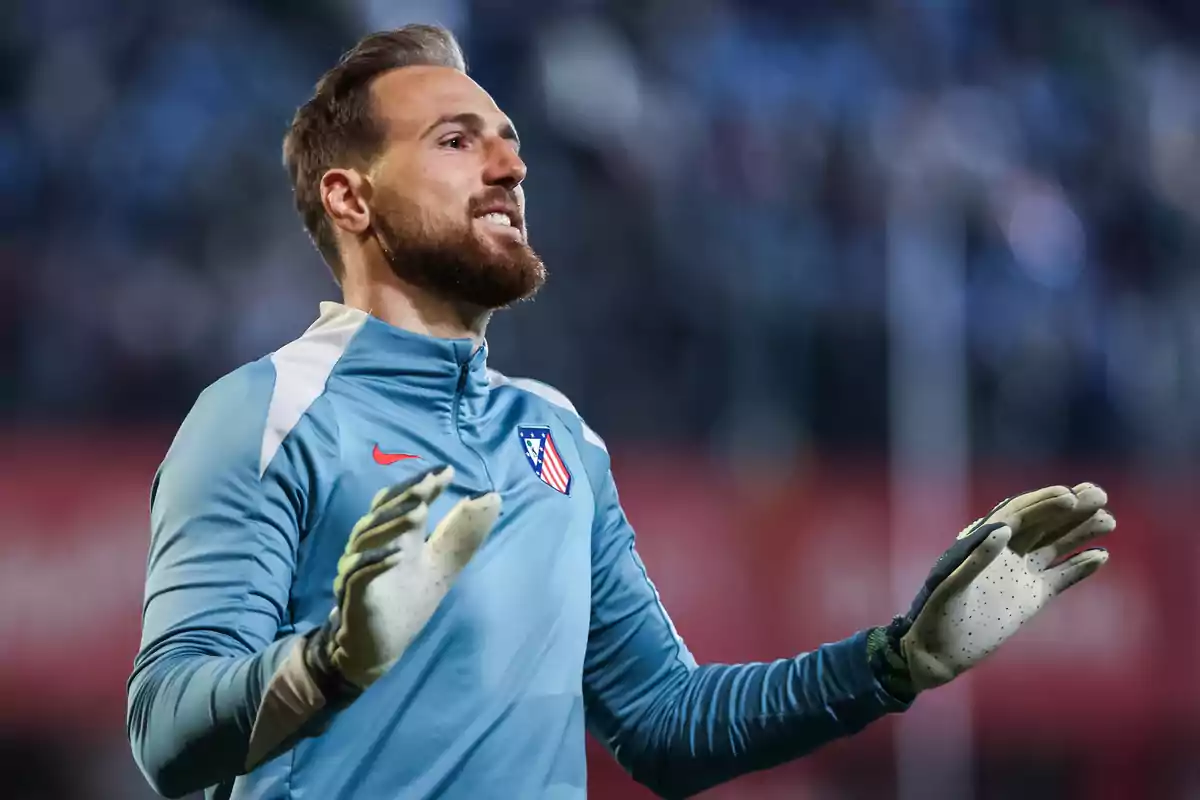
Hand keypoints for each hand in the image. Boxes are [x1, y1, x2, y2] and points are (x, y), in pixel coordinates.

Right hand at [304, 465, 498, 698]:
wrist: (378, 648)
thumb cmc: (407, 602)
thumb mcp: (442, 565)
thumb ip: (463, 534)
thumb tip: (491, 497)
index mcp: (396, 536)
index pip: (403, 501)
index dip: (423, 485)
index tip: (447, 471)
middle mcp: (374, 546)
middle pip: (383, 512)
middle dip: (406, 495)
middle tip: (428, 482)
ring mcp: (359, 568)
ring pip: (368, 537)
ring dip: (393, 524)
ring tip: (419, 511)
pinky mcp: (352, 594)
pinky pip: (359, 574)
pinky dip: (376, 562)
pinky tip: (398, 554)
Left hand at [869, 483, 1114, 696]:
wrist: (936, 653)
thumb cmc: (935, 617)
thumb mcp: (950, 587)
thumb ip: (975, 559)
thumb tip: (1003, 527)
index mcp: (982, 543)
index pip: (1018, 514)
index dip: (1043, 502)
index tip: (1070, 495)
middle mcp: (1004, 554)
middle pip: (1042, 524)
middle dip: (1070, 509)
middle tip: (1100, 496)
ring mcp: (1019, 574)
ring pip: (1056, 546)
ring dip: (1081, 532)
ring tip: (1109, 520)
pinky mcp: (1032, 598)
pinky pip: (1062, 577)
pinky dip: (1081, 567)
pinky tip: (1101, 555)